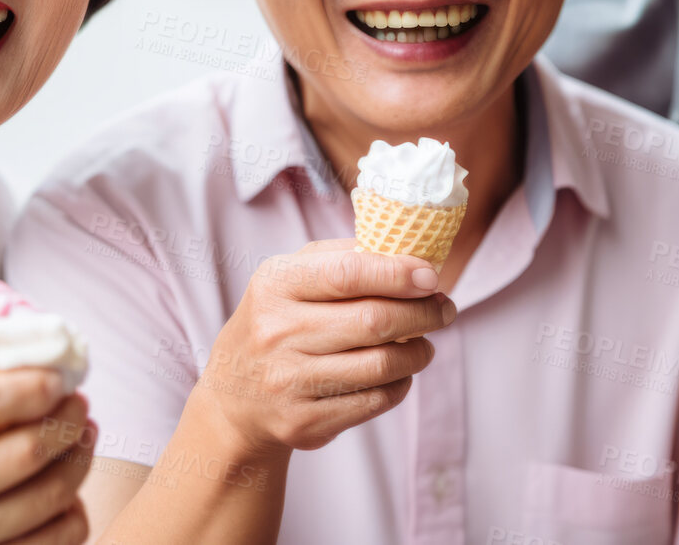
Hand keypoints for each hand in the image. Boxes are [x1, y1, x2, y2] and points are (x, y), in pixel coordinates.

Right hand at [0, 368, 95, 544]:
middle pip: (27, 449)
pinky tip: (69, 497)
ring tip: (84, 442)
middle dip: (69, 422)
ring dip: (80, 463)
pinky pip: (53, 541)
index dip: (35, 385)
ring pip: (49, 497)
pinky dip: (71, 515)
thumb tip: (33, 376)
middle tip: (80, 408)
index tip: (60, 379)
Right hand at [195, 238, 455, 459]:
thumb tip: (412, 256)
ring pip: (381, 365)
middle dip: (423, 314)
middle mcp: (276, 333)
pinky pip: (374, 401)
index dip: (397, 273)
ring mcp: (288, 381)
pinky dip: (400, 384)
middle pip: (374, 321)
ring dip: (418, 352)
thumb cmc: (277, 321)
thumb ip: (344, 257)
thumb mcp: (291, 278)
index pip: (347, 273)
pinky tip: (401, 373)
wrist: (233, 398)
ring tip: (425, 344)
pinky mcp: (304, 422)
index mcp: (274, 285)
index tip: (432, 276)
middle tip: (445, 309)